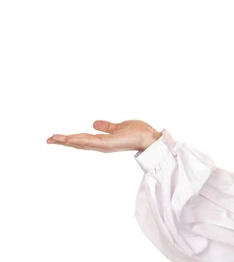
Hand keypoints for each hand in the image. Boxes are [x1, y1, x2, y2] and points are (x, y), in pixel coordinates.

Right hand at [46, 120, 161, 152]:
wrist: (150, 137)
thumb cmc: (138, 132)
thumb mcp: (119, 127)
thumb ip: (107, 126)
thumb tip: (94, 123)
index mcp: (103, 140)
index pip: (83, 140)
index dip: (70, 139)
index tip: (56, 137)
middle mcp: (101, 145)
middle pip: (79, 143)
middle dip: (63, 142)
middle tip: (48, 139)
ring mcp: (104, 145)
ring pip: (82, 143)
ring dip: (68, 141)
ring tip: (54, 139)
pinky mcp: (109, 144)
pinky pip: (91, 142)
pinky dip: (80, 140)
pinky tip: (70, 139)